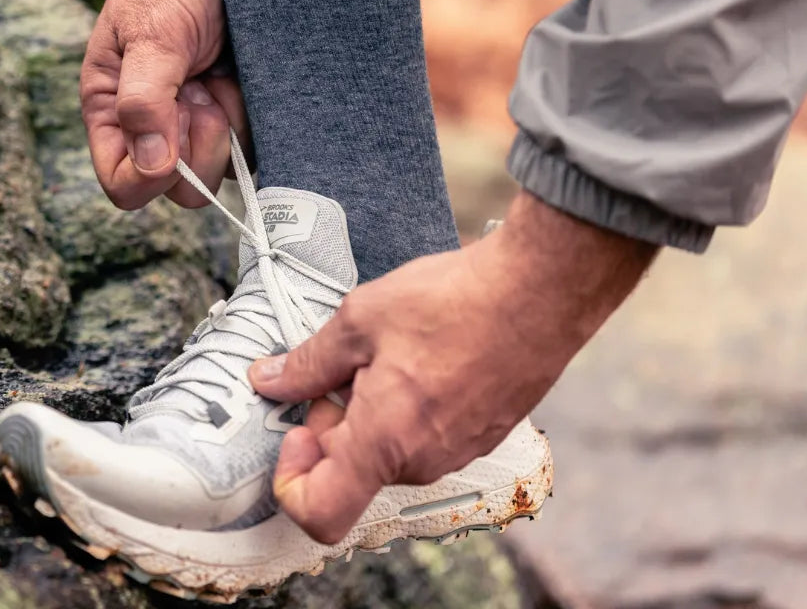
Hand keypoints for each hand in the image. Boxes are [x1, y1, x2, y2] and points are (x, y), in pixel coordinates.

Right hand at [81, 0, 249, 208]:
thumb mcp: (150, 35)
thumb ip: (144, 101)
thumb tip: (151, 167)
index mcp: (113, 109)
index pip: (124, 183)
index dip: (149, 176)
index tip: (172, 134)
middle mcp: (155, 122)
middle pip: (178, 187)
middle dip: (197, 149)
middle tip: (202, 92)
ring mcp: (200, 116)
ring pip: (220, 171)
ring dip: (228, 132)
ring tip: (222, 77)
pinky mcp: (238, 106)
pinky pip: (252, 144)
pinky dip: (254, 121)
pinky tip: (246, 80)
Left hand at [249, 192, 656, 542]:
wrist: (538, 291)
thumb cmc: (452, 302)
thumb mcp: (360, 320)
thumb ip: (308, 361)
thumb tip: (269, 380)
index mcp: (385, 442)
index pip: (320, 513)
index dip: (291, 481)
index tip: (296, 429)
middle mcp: (422, 461)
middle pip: (353, 472)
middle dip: (332, 424)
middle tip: (341, 364)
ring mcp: (458, 452)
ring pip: (390, 451)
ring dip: (371, 412)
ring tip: (385, 350)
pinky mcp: (483, 434)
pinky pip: (426, 437)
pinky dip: (407, 408)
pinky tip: (418, 354)